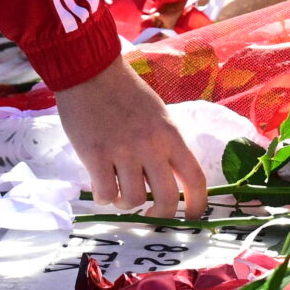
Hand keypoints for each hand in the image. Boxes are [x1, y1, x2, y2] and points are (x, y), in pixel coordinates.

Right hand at [53, 58, 209, 218]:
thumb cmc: (125, 92)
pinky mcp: (95, 155)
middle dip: (159, 214)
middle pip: (167, 198)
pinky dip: (103, 197)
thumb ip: (164, 145)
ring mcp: (123, 151)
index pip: (195, 178)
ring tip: (117, 190)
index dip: (197, 205)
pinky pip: (105, 194)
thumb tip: (165, 179)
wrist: (91, 71)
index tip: (191, 218)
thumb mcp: (158, 114)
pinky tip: (99, 184)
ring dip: (125, 203)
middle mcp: (151, 146)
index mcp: (171, 135)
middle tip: (149, 213)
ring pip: (133, 200)